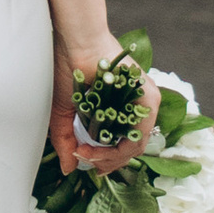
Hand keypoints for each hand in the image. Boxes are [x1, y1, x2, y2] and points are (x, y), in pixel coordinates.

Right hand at [46, 38, 157, 168]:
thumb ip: (66, 141)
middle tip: (84, 159)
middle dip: (105, 162)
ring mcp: (145, 103)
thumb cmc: (68, 68)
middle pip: (129, 150)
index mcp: (119, 111)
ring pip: (135, 146)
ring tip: (87, 154)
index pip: (120, 147)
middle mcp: (135, 108)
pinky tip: (99, 146)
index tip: (82, 159)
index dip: (103, 161)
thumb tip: (67, 169)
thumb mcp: (63, 113)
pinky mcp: (150, 97)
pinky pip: (140, 133)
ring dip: (110, 157)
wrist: (75, 43)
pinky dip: (120, 146)